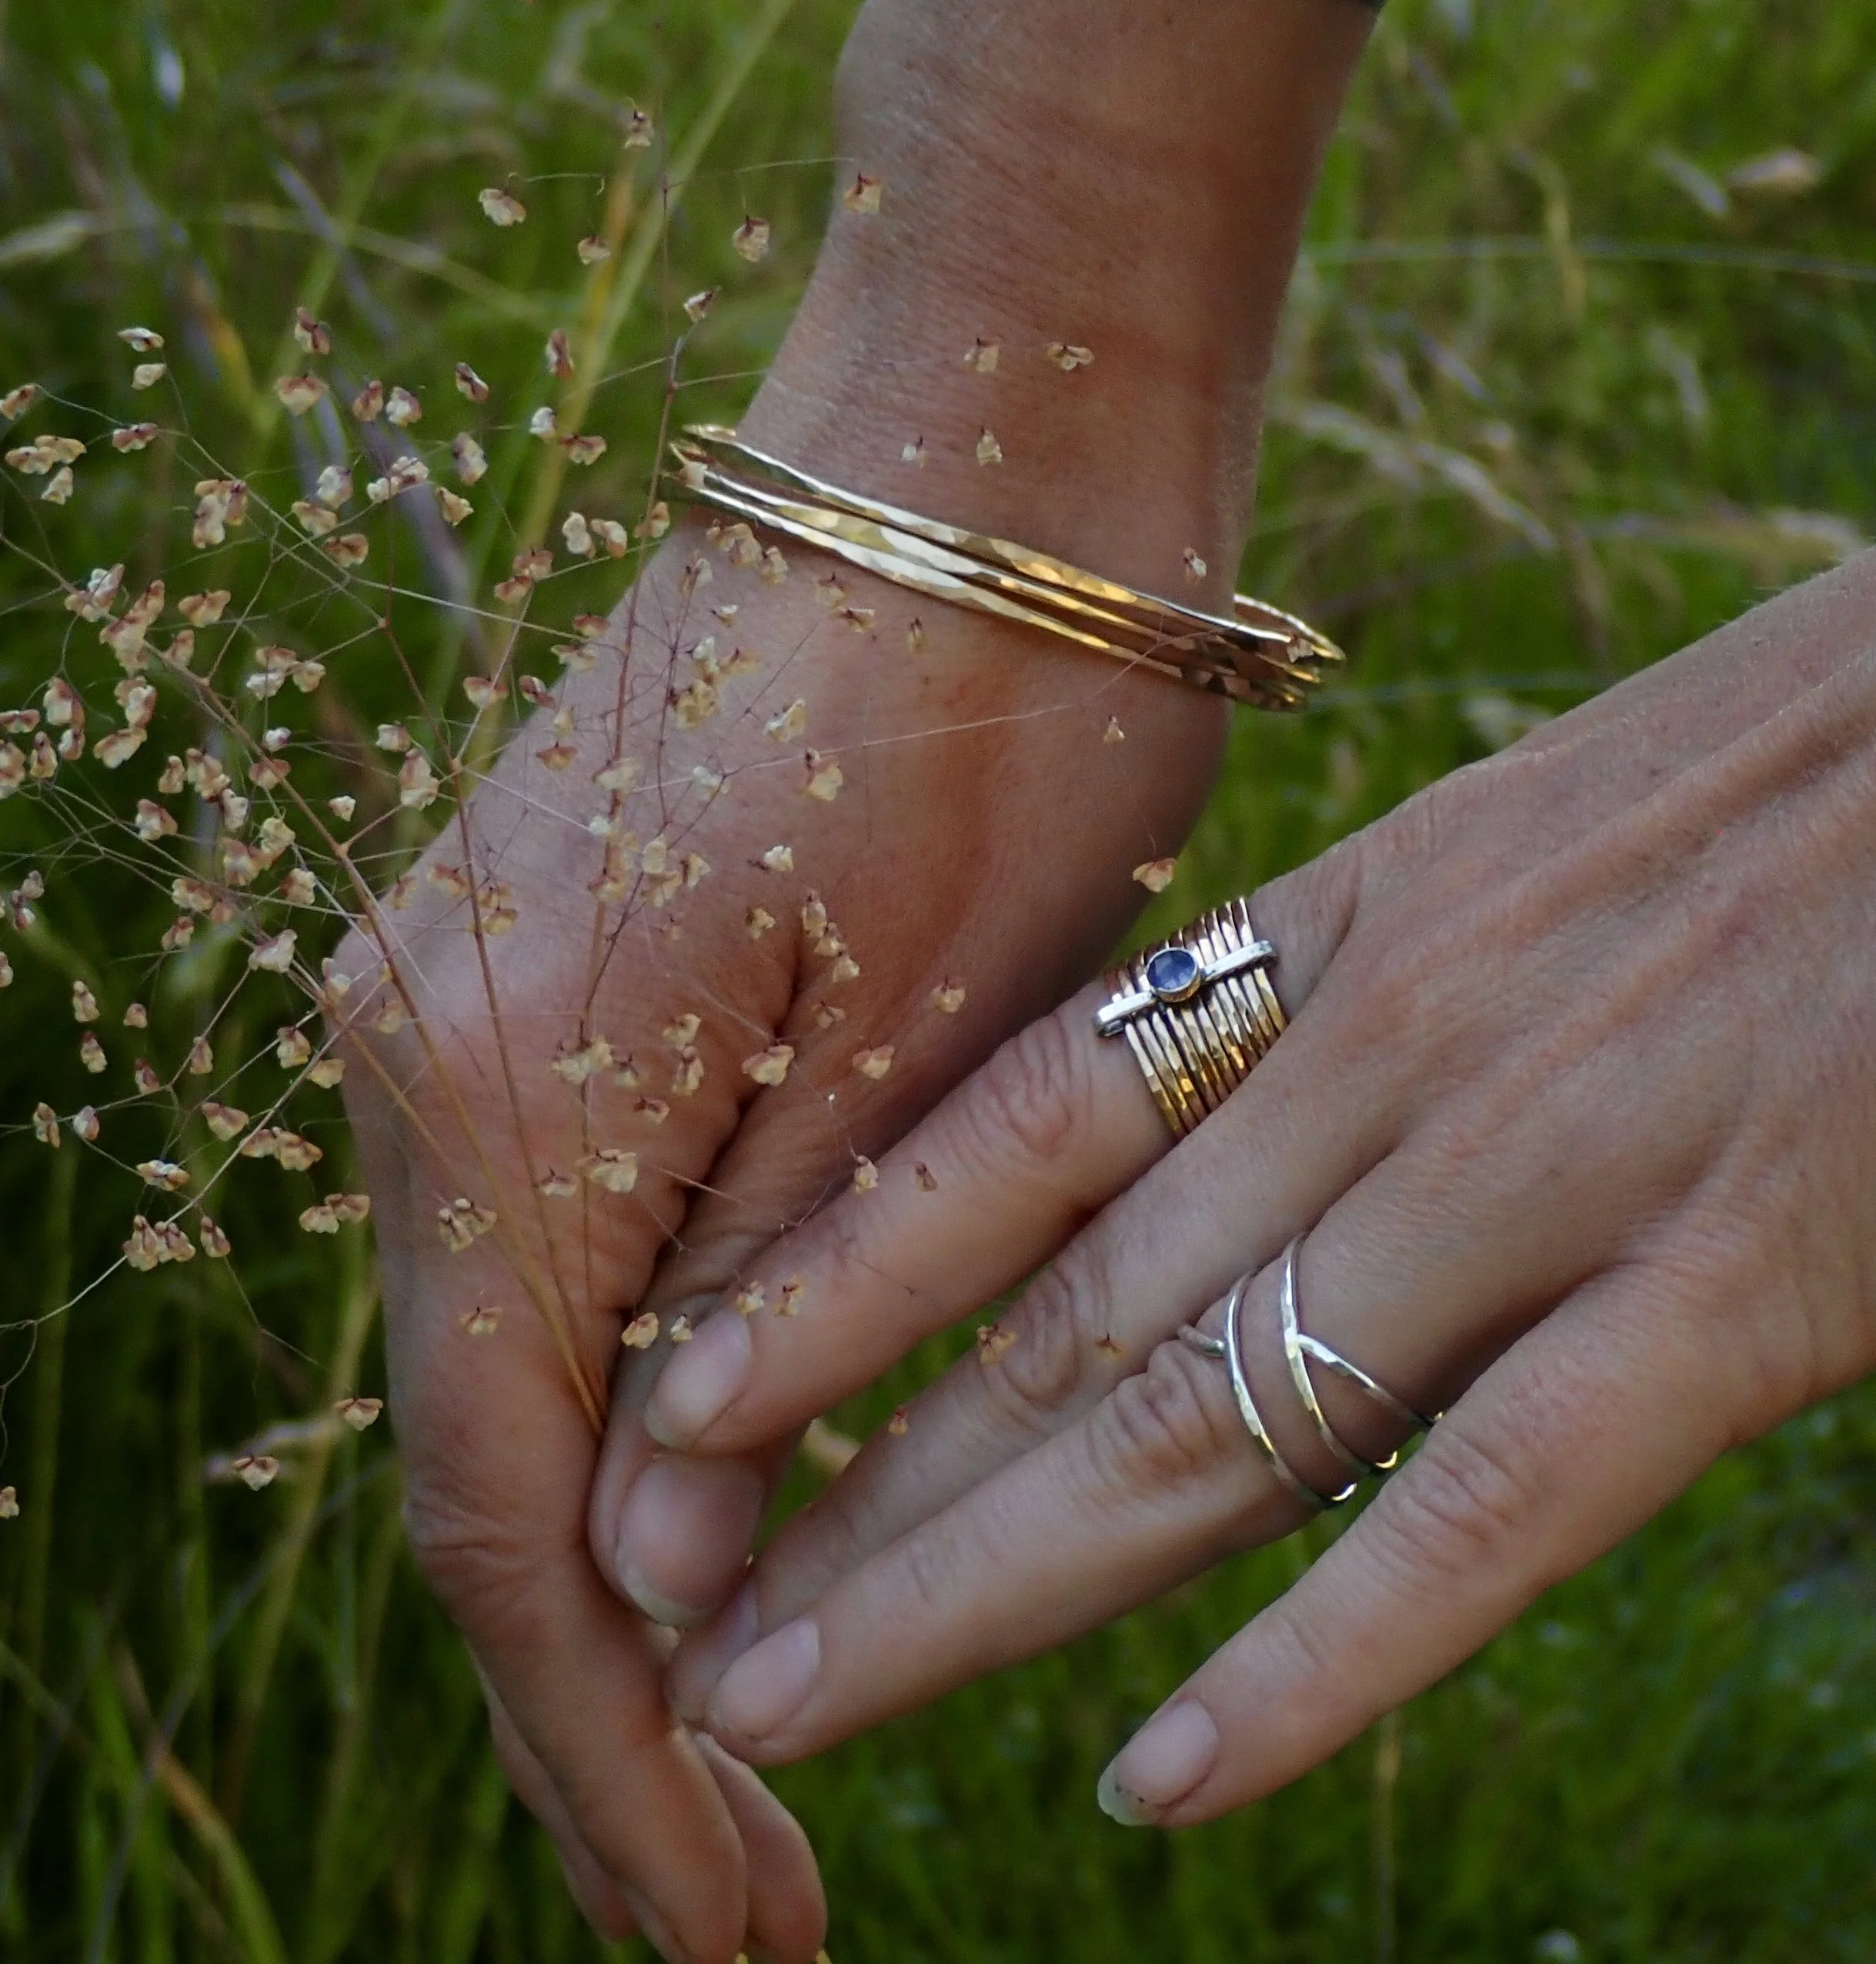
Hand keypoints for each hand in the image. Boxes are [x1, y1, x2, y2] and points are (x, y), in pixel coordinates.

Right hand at [340, 0, 1375, 1950]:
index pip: (527, 1525)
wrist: (972, 450)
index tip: (730, 1926)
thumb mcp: (935, 1051)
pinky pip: (568, 1243)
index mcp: (501, 1093)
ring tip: (755, 1745)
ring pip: (529, 1360)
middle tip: (754, 1889)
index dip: (620, 1755)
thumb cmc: (1005, 715)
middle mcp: (429, 1051)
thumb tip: (657, 1564)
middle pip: (501, 1461)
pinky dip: (649, 1404)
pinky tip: (739, 1510)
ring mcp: (471, 997)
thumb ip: (775, 1314)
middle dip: (626, 1695)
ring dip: (639, 1558)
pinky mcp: (550, 964)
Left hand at [634, 523, 1875, 1829]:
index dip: (833, 1284)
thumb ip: (1368, 1015)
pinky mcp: (1750, 1276)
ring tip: (794, 1701)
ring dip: (981, 1585)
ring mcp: (1559, 1168)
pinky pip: (1490, 1501)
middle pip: (1067, 1319)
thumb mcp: (1519, 857)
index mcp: (1349, 933)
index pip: (1016, 1135)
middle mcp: (1402, 1056)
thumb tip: (1226, 1151)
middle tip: (686, 1620)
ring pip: (1205, 1419)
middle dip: (859, 1489)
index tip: (682, 1405)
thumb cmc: (1787, 766)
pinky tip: (1167, 1781)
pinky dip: (1321, 1658)